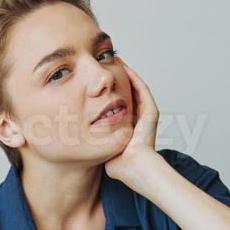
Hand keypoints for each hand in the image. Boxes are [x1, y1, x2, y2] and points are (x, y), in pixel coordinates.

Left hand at [103, 59, 159, 186]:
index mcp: (128, 127)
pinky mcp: (151, 112)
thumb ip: (93, 140)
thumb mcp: (102, 148)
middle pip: (127, 93)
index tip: (97, 82)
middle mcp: (139, 119)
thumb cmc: (118, 165)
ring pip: (135, 87)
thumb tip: (77, 137)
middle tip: (105, 65)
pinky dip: (133, 76)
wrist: (134, 168)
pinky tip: (123, 65)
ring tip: (113, 60)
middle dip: (116, 79)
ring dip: (125, 73)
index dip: (108, 92)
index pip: (118, 104)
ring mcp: (146, 115)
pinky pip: (141, 89)